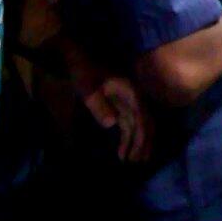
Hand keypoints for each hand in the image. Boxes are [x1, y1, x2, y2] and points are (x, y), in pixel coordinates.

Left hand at [54, 33, 152, 162]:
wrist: (76, 57)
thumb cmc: (83, 71)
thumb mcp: (88, 88)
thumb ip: (98, 105)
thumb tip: (112, 124)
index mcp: (130, 92)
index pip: (142, 118)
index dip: (142, 137)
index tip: (137, 155)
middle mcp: (133, 97)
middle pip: (145, 123)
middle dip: (143, 143)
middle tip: (137, 163)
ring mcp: (127, 101)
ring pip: (138, 125)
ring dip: (136, 143)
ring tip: (129, 160)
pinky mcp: (119, 105)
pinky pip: (128, 124)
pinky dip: (128, 137)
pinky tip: (122, 149)